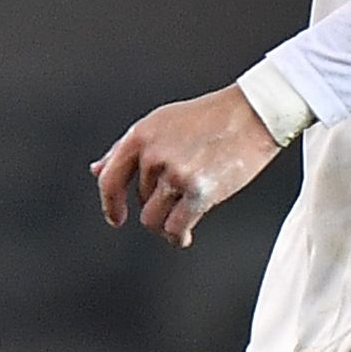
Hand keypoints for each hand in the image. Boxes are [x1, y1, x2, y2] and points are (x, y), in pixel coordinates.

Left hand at [95, 87, 277, 247]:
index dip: (109, 203)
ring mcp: (176, 173)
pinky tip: (184, 237)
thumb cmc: (211, 117)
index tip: (116, 217)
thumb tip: (97, 169)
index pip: (109, 178)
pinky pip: (176, 227)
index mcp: (141, 135)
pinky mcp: (198, 190)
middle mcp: (154, 154)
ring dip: (165, 226)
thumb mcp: (162, 123)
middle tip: (179, 198)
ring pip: (154, 219)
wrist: (253, 114)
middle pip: (140, 200)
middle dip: (157, 204)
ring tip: (179, 223)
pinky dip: (177, 237)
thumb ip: (127, 148)